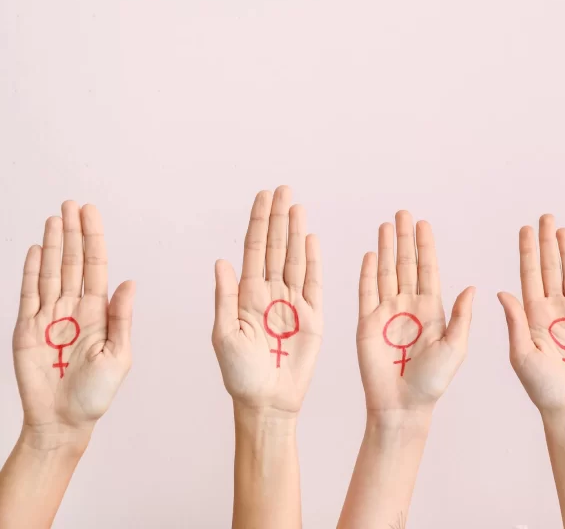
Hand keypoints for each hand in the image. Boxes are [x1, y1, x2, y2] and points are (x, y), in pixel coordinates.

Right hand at [12, 201, 134, 435]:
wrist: (64, 420)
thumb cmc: (96, 394)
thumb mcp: (118, 356)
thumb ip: (121, 319)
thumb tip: (130, 283)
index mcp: (98, 313)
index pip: (96, 266)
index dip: (93, 239)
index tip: (91, 214)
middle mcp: (73, 309)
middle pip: (72, 262)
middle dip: (72, 233)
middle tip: (72, 204)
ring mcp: (48, 316)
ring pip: (50, 272)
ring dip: (51, 245)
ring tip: (55, 218)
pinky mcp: (27, 329)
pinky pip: (28, 293)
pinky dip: (30, 271)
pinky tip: (33, 249)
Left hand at [213, 186, 322, 414]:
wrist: (267, 402)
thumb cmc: (240, 376)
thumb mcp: (223, 336)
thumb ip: (225, 298)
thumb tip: (222, 261)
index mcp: (246, 295)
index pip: (254, 250)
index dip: (258, 222)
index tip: (262, 197)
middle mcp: (270, 293)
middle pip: (277, 247)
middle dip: (279, 217)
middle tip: (283, 189)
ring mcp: (293, 303)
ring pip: (296, 259)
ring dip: (296, 232)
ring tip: (297, 205)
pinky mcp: (313, 317)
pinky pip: (315, 282)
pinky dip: (315, 260)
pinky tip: (311, 238)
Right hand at [355, 211, 474, 416]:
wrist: (403, 404)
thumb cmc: (433, 382)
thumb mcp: (456, 347)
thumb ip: (462, 317)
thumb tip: (472, 287)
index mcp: (432, 310)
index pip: (428, 270)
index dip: (425, 246)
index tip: (424, 224)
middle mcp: (409, 306)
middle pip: (406, 264)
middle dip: (405, 238)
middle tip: (403, 213)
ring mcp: (386, 313)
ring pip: (386, 272)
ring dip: (387, 248)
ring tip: (386, 225)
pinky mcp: (366, 323)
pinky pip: (366, 292)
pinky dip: (368, 273)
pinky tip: (371, 253)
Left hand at [498, 215, 564, 420]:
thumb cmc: (542, 388)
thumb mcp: (521, 354)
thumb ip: (515, 322)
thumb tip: (501, 292)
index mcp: (532, 316)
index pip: (529, 276)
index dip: (527, 252)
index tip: (525, 229)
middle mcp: (554, 312)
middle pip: (550, 269)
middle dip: (548, 243)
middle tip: (546, 217)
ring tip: (564, 231)